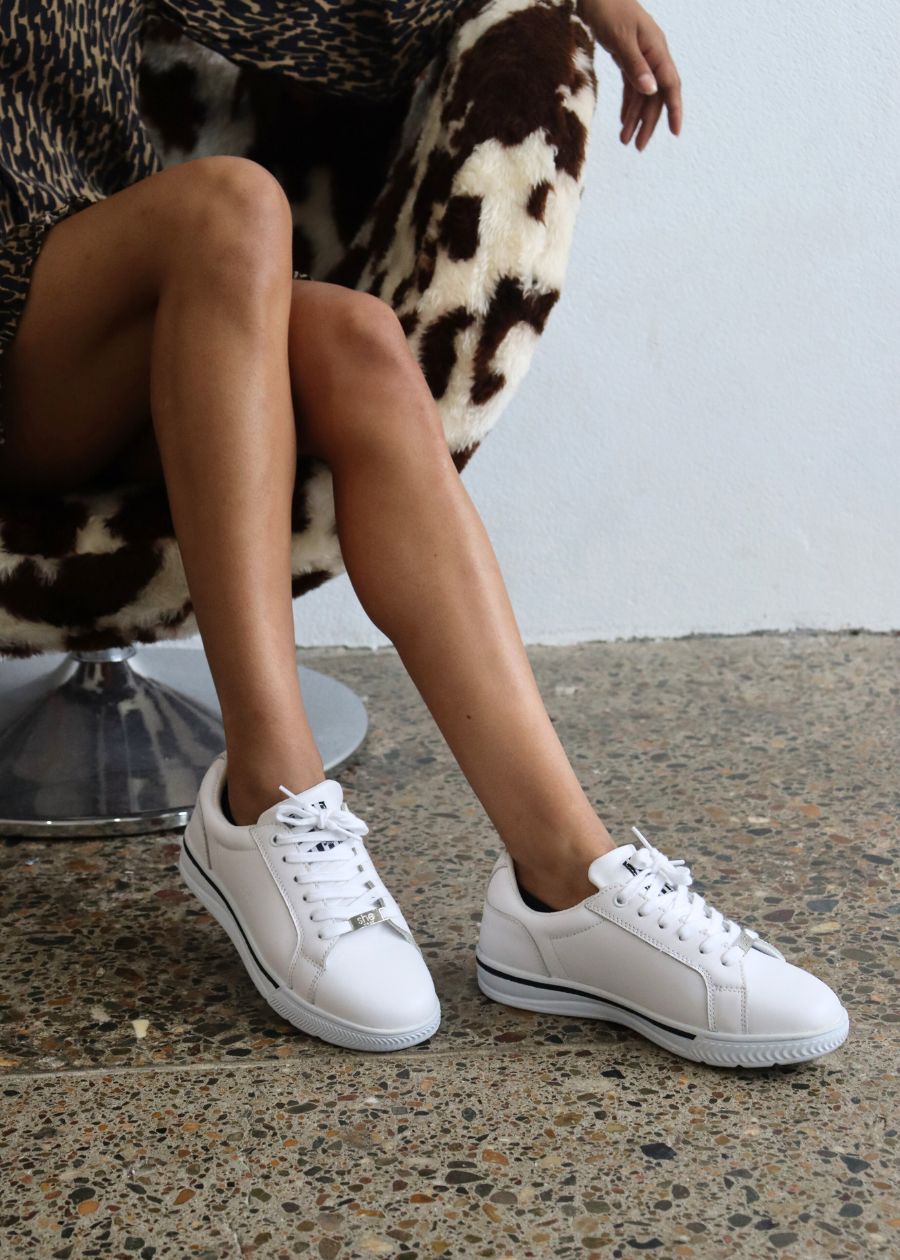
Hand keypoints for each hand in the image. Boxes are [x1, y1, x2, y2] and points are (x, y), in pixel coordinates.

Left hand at [581, 0, 682, 150]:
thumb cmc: (609, 9)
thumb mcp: (621, 39)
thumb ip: (635, 65)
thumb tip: (651, 91)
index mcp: (656, 49)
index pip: (670, 85)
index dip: (674, 109)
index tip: (675, 132)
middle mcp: (652, 55)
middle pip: (655, 95)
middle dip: (648, 122)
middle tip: (638, 147)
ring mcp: (641, 57)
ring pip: (642, 94)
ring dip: (634, 117)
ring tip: (625, 140)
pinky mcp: (628, 58)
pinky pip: (631, 86)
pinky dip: (628, 104)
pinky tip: (623, 120)